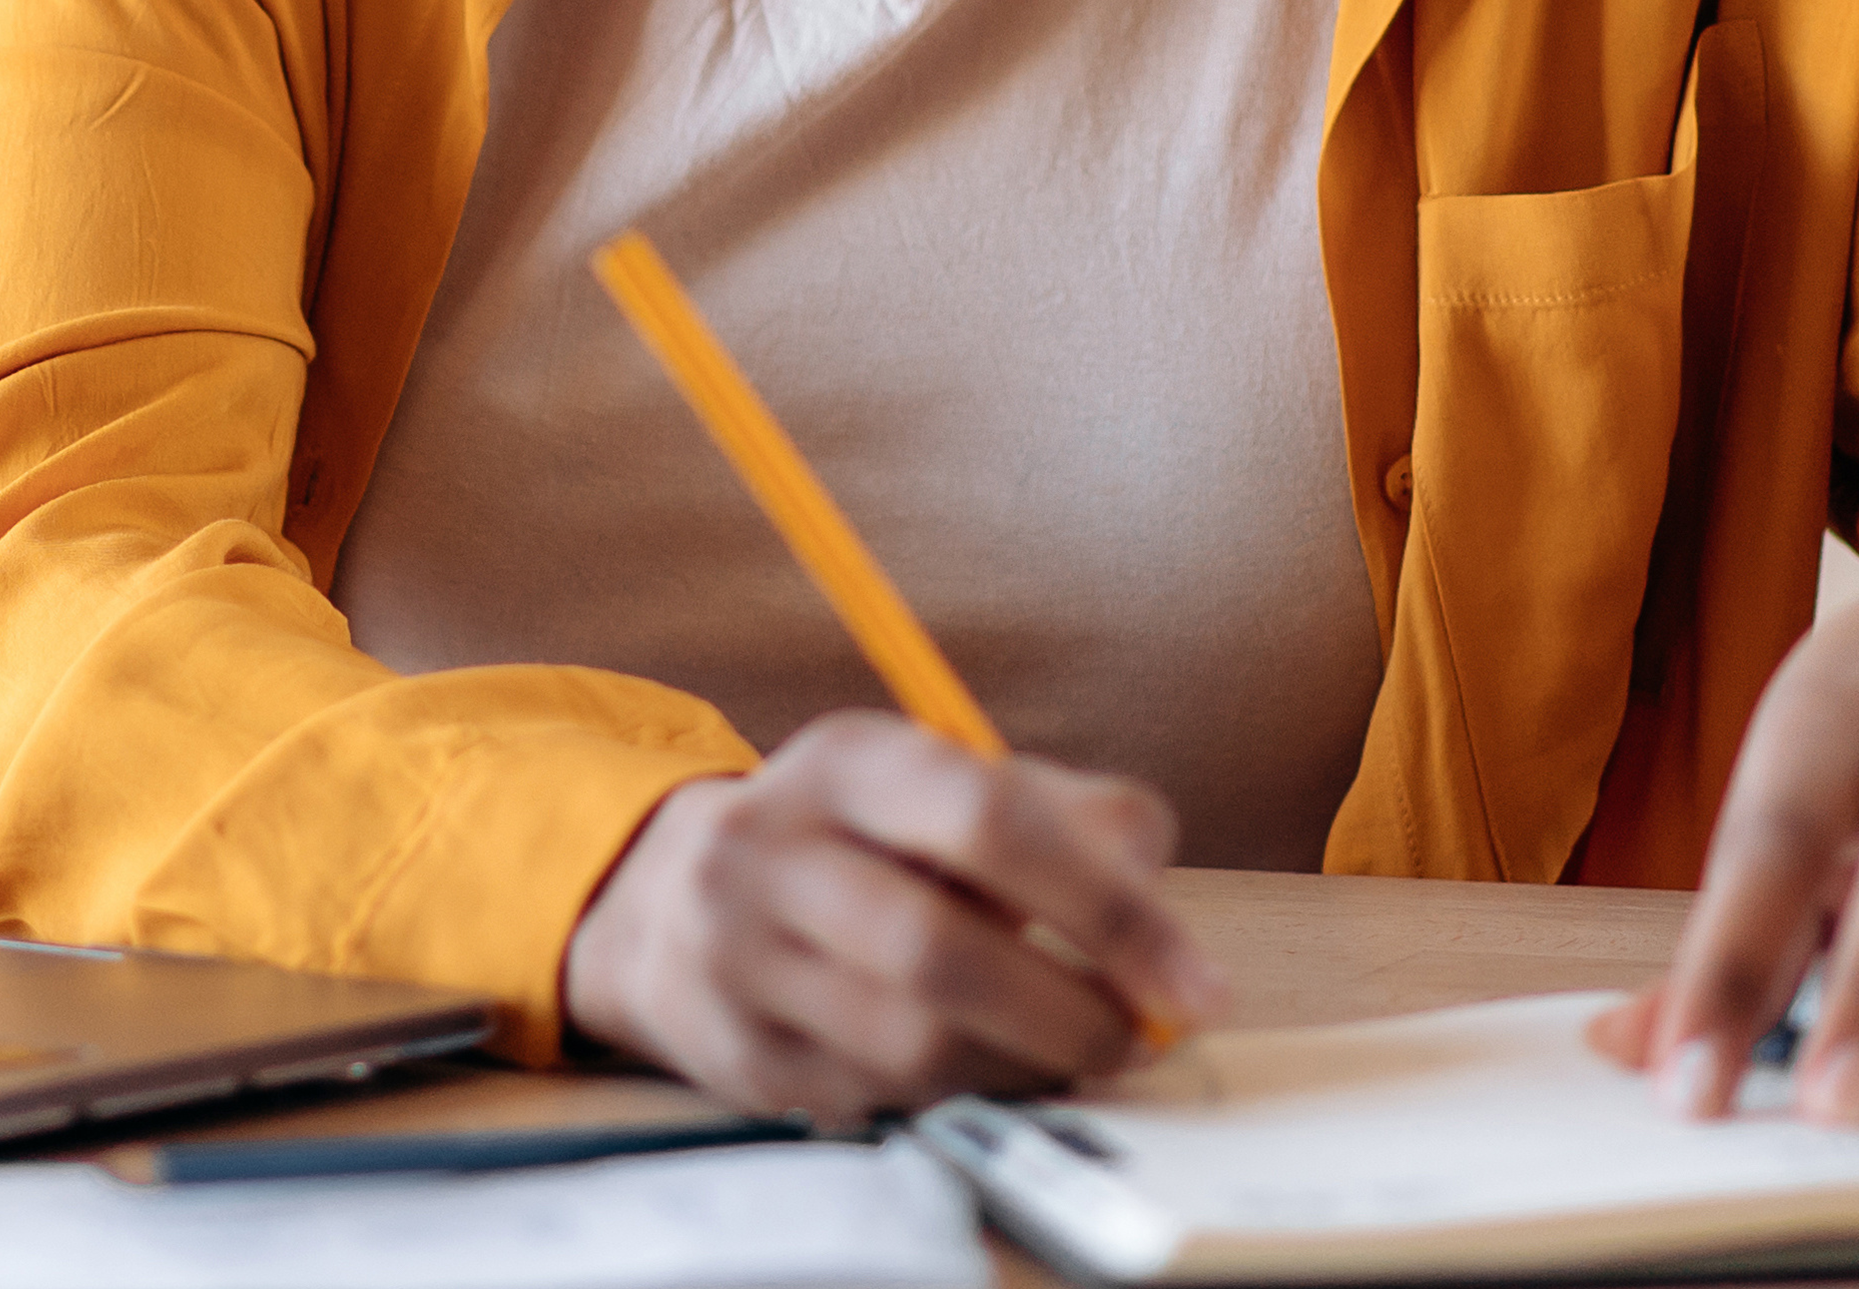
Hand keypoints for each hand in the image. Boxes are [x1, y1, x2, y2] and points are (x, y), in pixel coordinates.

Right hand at [560, 712, 1232, 1124]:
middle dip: (1069, 1013)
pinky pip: (878, 1099)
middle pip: (941, 948)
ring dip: (1023, 1066)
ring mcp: (737, 956)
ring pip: (910, 1043)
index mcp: (847, 759)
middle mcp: (771, 848)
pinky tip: (991, 1071)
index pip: (987, 819)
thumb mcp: (941, 786)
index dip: (1107, 908)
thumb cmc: (855, 844)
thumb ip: (1064, 813)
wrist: (666, 899)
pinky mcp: (737, 1053)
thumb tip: (1151, 883)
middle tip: (1135, 1040)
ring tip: (1070, 1055)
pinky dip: (960, 1095)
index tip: (1192, 982)